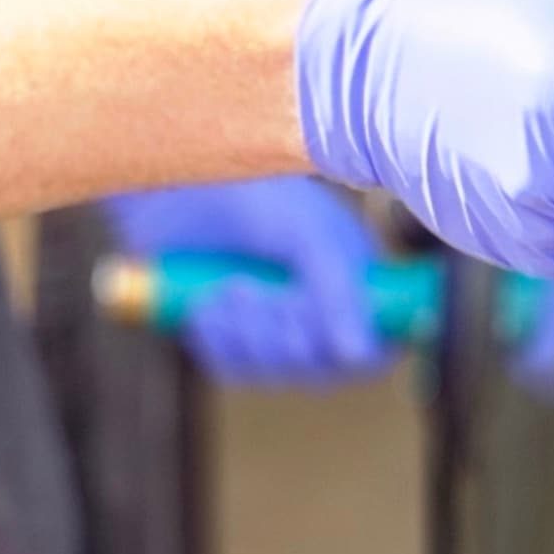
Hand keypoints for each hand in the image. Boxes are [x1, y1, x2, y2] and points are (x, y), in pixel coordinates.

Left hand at [105, 176, 389, 387]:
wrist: (170, 184)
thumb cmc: (250, 194)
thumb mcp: (306, 235)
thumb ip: (338, 291)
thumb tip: (357, 353)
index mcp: (358, 275)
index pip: (383, 338)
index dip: (357, 347)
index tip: (320, 328)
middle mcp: (324, 303)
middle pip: (327, 365)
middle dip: (284, 336)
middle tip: (247, 290)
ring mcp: (277, 321)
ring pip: (279, 369)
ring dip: (247, 336)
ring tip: (224, 290)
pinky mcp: (232, 333)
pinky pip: (236, 366)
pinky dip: (218, 341)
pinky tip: (202, 305)